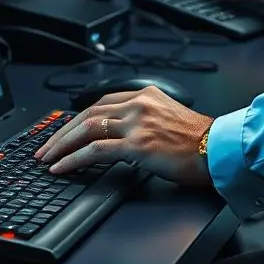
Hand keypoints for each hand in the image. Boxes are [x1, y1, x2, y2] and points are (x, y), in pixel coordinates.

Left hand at [35, 87, 213, 186]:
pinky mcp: (136, 144)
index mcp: (147, 94)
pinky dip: (73, 159)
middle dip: (62, 132)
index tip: (65, 131)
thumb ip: (145, 118)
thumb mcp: (170, 117)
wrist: (218, 149)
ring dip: (62, 145)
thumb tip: (122, 136)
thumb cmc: (200, 140)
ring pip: (87, 128)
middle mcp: (139, 104)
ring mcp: (137, 123)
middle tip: (45, 148)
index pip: (102, 102)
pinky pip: (95, 150)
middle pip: (89, 113)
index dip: (78, 118)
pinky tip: (62, 168)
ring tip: (47, 159)